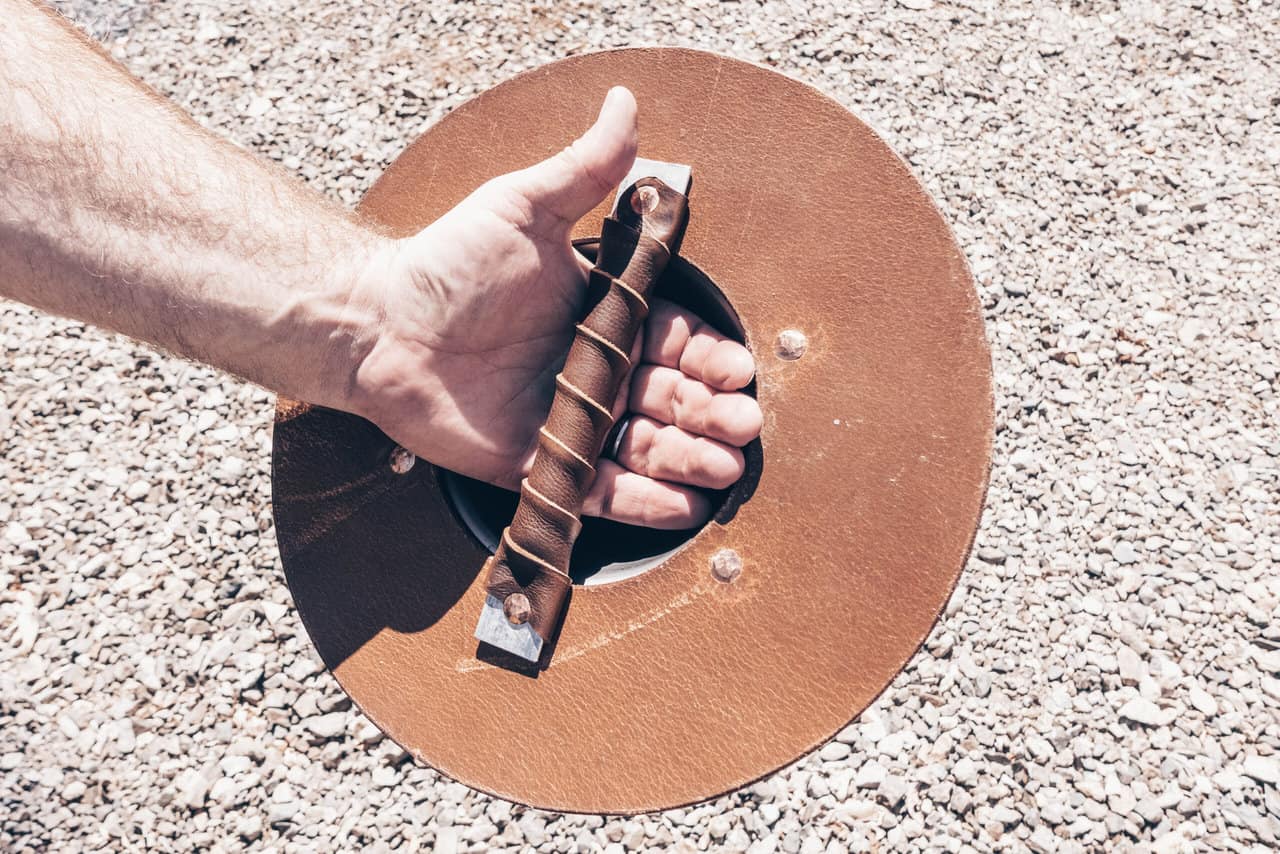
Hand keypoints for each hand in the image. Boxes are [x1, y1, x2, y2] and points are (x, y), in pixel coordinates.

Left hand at [349, 87, 761, 528]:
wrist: (380, 324)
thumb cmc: (449, 264)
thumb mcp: (522, 208)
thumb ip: (582, 168)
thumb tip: (624, 102)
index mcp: (603, 317)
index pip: (675, 342)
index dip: (709, 357)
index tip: (735, 368)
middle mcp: (596, 372)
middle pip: (673, 399)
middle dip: (713, 414)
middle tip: (741, 423)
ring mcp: (572, 423)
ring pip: (648, 448)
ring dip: (692, 460)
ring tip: (723, 467)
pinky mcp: (540, 467)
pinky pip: (601, 492)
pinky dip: (643, 503)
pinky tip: (681, 506)